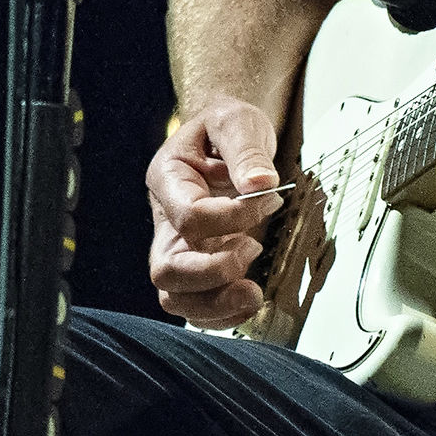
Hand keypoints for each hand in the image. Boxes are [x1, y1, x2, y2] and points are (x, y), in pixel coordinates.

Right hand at [144, 97, 285, 328]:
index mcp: (168, 179)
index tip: (268, 199)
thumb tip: (260, 183)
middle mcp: (166, 219)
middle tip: (253, 248)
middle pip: (167, 270)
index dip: (232, 218)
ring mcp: (180, 246)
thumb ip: (246, 149)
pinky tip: (249, 298)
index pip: (189, 216)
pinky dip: (220, 314)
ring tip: (253, 290)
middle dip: (213, 273)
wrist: (226, 136)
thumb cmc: (226, 127)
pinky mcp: (198, 262)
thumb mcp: (238, 121)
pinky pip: (195, 305)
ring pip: (175, 297)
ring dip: (215, 304)